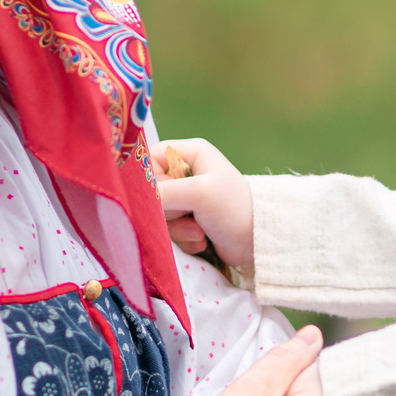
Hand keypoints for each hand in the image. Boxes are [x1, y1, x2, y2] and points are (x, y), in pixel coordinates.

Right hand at [157, 137, 254, 268]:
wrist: (259, 241)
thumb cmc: (234, 208)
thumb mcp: (200, 193)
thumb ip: (166, 192)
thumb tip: (136, 199)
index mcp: (189, 154)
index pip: (148, 160)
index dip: (146, 181)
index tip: (155, 198)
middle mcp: (185, 173)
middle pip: (151, 192)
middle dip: (168, 211)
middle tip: (189, 215)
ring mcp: (186, 198)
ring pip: (159, 215)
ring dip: (177, 229)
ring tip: (199, 231)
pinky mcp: (187, 221)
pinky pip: (169, 231)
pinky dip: (184, 239)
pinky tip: (202, 240)